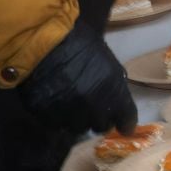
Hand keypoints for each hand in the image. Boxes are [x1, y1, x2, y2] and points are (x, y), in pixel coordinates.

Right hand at [19, 21, 136, 135]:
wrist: (44, 42)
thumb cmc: (80, 44)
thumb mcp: (107, 61)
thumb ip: (114, 85)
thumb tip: (118, 97)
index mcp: (114, 93)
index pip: (127, 119)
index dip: (125, 122)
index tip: (124, 125)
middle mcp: (94, 109)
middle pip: (101, 125)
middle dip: (98, 117)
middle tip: (91, 106)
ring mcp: (69, 115)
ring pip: (77, 127)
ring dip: (77, 118)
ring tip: (71, 104)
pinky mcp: (46, 117)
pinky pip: (55, 124)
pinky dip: (57, 117)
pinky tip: (55, 103)